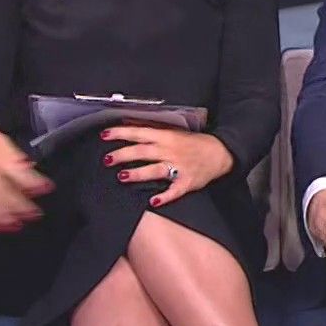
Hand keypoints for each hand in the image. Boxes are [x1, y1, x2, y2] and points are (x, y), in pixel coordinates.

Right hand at [0, 112, 51, 228]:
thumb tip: (29, 170)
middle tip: (35, 213)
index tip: (46, 188)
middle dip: (21, 205)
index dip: (34, 182)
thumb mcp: (1, 141)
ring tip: (17, 223)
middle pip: (4, 193)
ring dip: (4, 216)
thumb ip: (16, 159)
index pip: (18, 174)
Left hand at [103, 125, 232, 207]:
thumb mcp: (173, 131)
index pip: (140, 133)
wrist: (220, 153)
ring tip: (122, 177)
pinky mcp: (187, 182)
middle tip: (107, 159)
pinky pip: (174, 191)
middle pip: (143, 152)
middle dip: (123, 155)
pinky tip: (153, 200)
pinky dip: (165, 196)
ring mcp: (179, 167)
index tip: (105, 135)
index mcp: (167, 136)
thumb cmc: (194, 143)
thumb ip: (152, 130)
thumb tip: (128, 124)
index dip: (121, 133)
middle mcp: (171, 151)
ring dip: (138, 174)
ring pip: (155, 170)